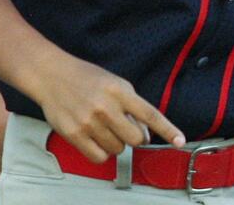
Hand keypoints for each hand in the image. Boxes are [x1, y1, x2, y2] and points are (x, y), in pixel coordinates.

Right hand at [33, 53, 184, 162]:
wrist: (52, 76)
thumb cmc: (87, 79)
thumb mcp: (115, 84)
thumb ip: (132, 106)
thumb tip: (146, 134)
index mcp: (120, 91)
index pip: (150, 114)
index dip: (168, 129)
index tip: (180, 141)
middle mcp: (106, 107)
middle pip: (135, 139)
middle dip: (135, 137)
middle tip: (125, 129)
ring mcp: (89, 122)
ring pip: (118, 149)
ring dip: (116, 143)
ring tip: (104, 128)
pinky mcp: (74, 135)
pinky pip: (99, 157)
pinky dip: (102, 153)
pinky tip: (97, 139)